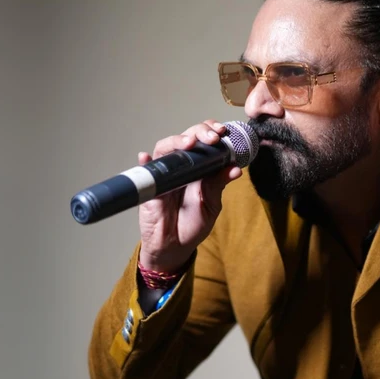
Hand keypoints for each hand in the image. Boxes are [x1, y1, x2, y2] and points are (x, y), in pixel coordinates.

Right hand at [138, 121, 242, 272]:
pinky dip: (145, 162)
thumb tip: (235, 168)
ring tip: (189, 143)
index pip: (205, 142)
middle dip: (200, 132)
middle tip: (211, 137)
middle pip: (186, 138)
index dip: (212, 132)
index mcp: (200, 168)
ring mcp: (164, 174)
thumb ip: (218, 185)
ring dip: (176, 141)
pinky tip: (146, 157)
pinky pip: (145, 170)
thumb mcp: (211, 205)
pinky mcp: (150, 186)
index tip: (223, 133)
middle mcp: (181, 166)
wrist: (175, 246)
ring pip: (166, 148)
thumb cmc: (192, 224)